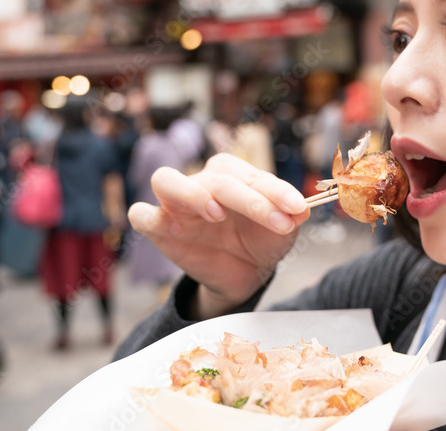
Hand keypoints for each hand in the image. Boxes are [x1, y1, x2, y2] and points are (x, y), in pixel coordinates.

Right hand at [128, 154, 309, 319]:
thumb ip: (291, 215)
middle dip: (252, 200)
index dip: (277, 190)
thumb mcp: (283, 229)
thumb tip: (303, 209)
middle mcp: (203, 182)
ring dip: (192, 193)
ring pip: (165, 179)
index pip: (250, 173)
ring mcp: (177, 204)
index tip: (297, 208)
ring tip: (217, 213)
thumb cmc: (262, 240)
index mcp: (233, 174)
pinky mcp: (159, 228)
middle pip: (217, 178)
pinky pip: (141, 214)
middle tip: (278, 222)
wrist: (246, 272)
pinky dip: (152, 216)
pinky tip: (175, 229)